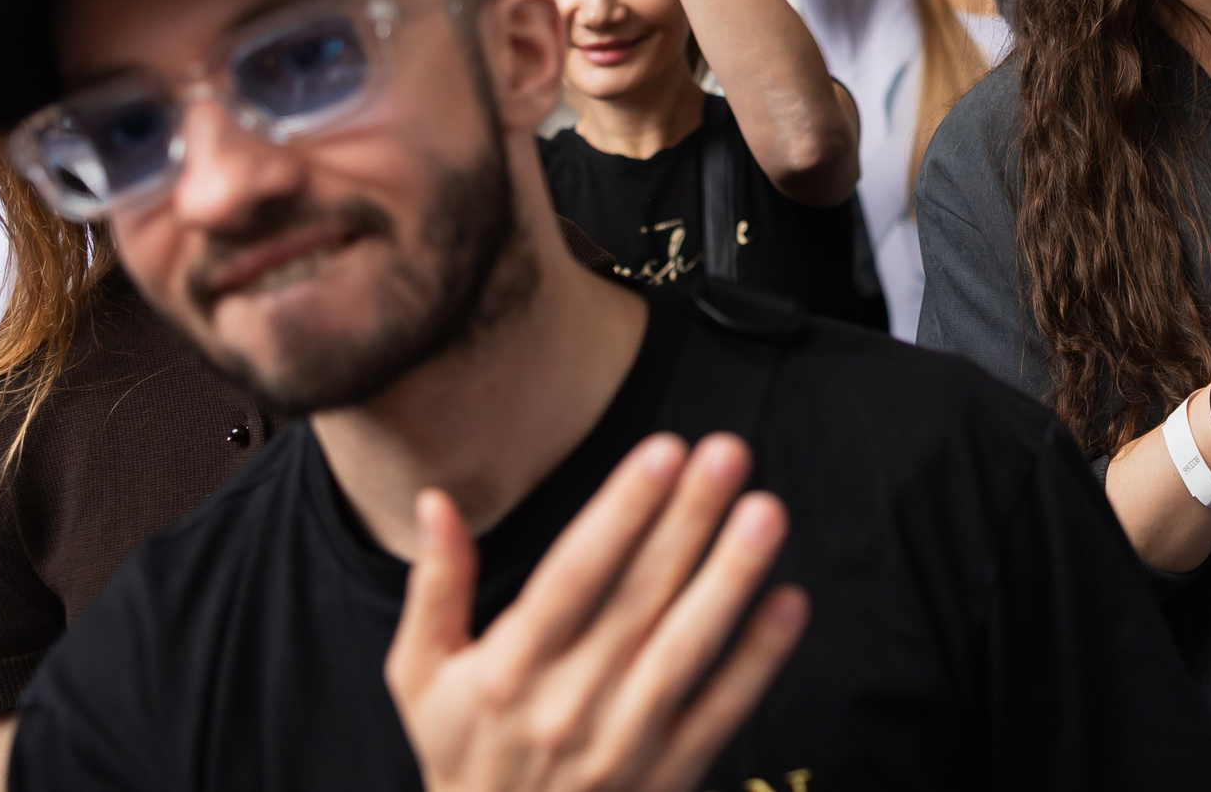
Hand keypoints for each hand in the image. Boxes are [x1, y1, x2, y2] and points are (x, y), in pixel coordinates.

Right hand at [388, 433, 807, 791]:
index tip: (663, 451)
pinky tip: (789, 601)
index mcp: (505, 671)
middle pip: (637, 599)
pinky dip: (758, 660)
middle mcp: (564, 706)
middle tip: (728, 453)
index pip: (571, 576)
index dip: (620, 512)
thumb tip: (434, 500)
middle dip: (686, 521)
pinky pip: (720, 712)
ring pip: (684, 652)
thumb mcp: (422, 675)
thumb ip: (435, 587)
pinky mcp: (665, 777)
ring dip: (728, 580)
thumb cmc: (461, 752)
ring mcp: (619, 746)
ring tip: (765, 513)